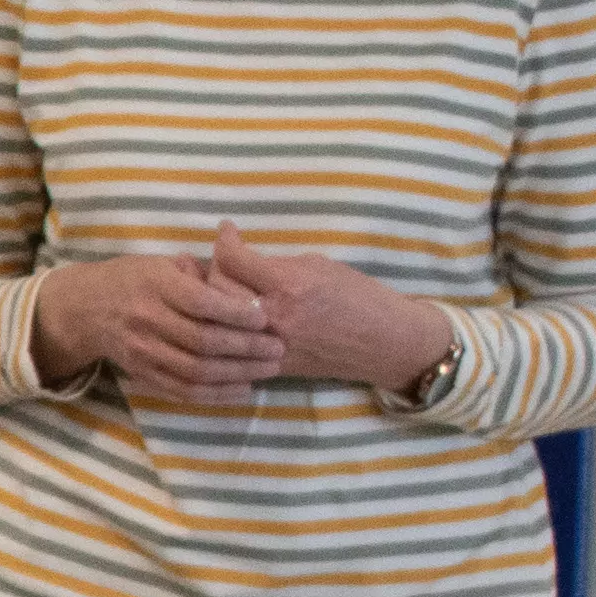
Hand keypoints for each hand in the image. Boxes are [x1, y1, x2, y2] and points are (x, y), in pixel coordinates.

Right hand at [30, 249, 279, 400]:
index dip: (235, 312)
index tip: (264, 316)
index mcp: (154, 286)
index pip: (199, 302)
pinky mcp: (144, 374)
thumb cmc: (133, 280)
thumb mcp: (159, 263)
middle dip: (246, 347)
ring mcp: (144, 352)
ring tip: (268, 368)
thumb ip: (197, 272)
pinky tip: (243, 389)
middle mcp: (147, 320)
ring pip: (196, 371)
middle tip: (277, 347)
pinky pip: (183, 391)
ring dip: (238, 373)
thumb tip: (240, 278)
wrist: (86, 310)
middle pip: (202, 341)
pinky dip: (216, 395)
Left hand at [210, 224, 463, 396]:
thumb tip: (246, 260)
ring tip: (218, 283)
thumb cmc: (360, 298)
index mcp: (289, 286)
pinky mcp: (269, 366)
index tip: (227, 230)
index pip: (234, 260)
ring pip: (216, 320)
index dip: (224, 240)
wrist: (384, 343)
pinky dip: (222, 327)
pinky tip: (224, 315)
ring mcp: (268, 346)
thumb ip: (278, 264)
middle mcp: (273, 317)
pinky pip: (230, 345)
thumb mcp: (320, 267)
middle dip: (213, 266)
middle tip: (223, 256)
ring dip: (211, 299)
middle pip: (217, 288)